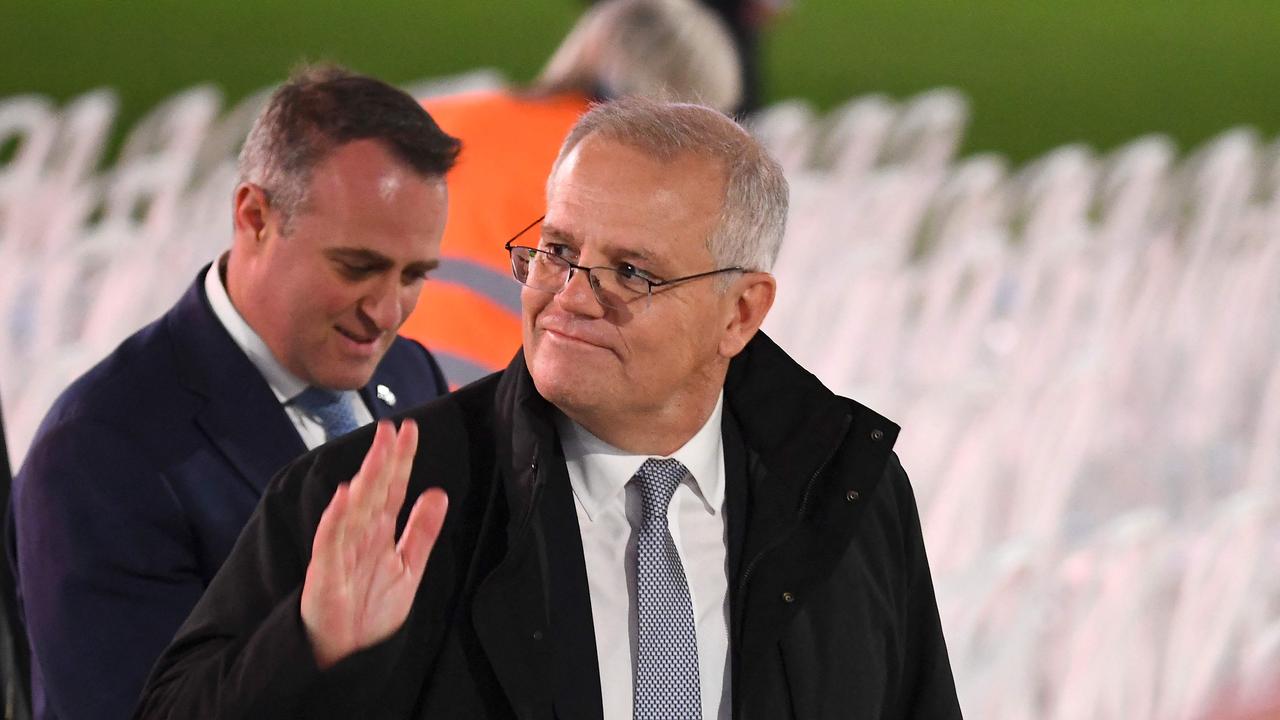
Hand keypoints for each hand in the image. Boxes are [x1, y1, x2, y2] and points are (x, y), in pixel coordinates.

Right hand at [300, 419, 447, 668]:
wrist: (346, 655)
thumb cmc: (370, 611)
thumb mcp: (408, 567)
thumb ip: (421, 531)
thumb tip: (437, 493)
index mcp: (378, 532)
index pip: (391, 488)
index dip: (400, 460)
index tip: (409, 430)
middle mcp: (359, 536)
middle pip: (373, 491)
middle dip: (383, 460)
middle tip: (392, 429)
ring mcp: (341, 552)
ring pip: (354, 509)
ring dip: (366, 480)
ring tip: (378, 453)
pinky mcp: (325, 574)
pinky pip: (331, 542)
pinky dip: (337, 519)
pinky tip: (346, 496)